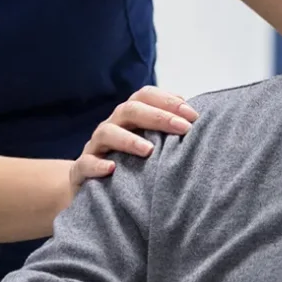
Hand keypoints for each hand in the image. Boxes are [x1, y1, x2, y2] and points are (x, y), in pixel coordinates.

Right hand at [69, 86, 198, 192]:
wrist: (89, 186)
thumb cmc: (128, 162)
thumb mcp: (148, 143)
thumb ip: (167, 131)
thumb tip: (200, 121)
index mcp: (129, 116)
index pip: (146, 95)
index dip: (169, 100)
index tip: (193, 115)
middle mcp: (112, 125)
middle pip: (130, 110)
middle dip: (158, 116)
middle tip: (183, 128)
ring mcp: (95, 147)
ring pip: (107, 132)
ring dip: (128, 139)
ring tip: (149, 151)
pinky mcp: (81, 170)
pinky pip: (85, 164)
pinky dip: (97, 166)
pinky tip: (112, 170)